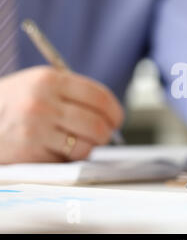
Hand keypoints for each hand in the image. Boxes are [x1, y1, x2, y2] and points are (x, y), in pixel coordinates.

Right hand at [0, 66, 123, 163]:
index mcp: (50, 80)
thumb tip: (111, 116)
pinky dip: (71, 157)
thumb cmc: (16, 102)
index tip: (116, 119)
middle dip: (107, 133)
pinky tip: (61, 149)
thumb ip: (75, 94)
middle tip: (104, 135)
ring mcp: (35, 129)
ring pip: (87, 146)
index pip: (100, 97)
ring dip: (91, 148)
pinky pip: (68, 159)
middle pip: (97, 124)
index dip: (114, 112)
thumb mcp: (40, 84)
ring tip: (82, 143)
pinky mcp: (30, 152)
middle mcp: (42, 102)